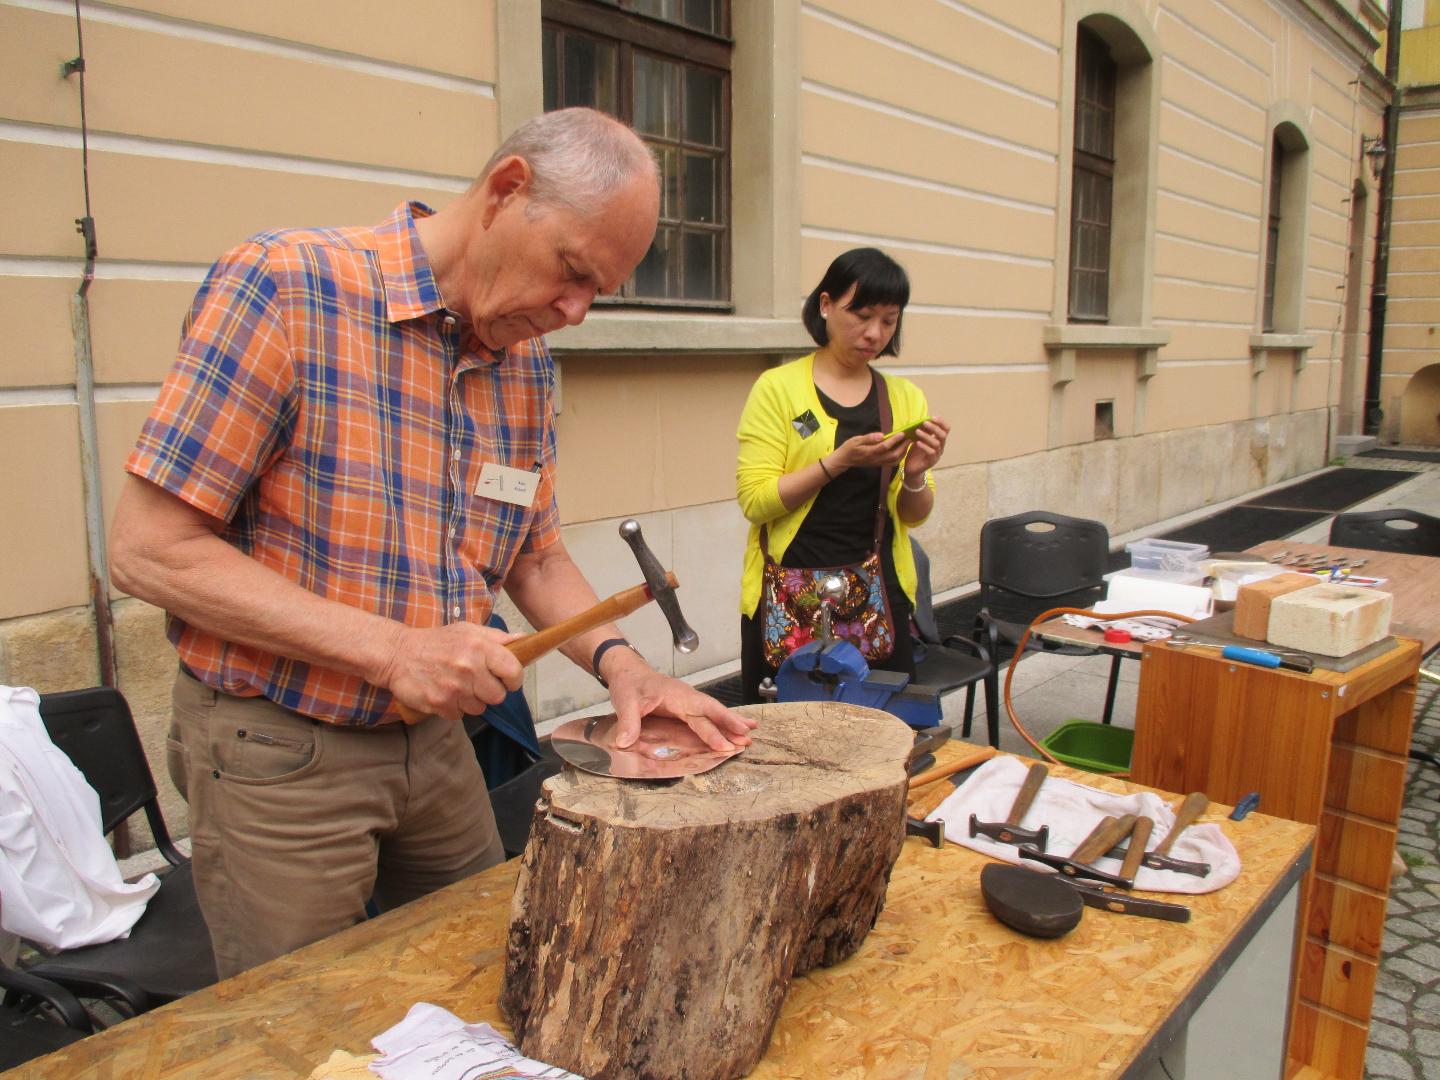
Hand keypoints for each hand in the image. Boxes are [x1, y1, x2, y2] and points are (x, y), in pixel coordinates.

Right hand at [377, 622, 524, 721]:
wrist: (397, 653)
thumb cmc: (436, 642)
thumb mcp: (467, 631)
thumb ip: (497, 638)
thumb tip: (524, 640)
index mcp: (479, 646)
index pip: (513, 671)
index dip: (514, 679)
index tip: (507, 679)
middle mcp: (469, 667)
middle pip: (498, 696)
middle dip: (490, 691)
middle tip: (478, 682)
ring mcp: (454, 688)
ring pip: (479, 708)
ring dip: (471, 700)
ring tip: (458, 685)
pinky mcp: (439, 703)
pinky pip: (459, 715)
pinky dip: (454, 707)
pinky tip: (445, 692)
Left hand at [602, 648, 757, 751]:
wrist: (628, 671)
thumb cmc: (629, 685)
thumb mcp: (626, 702)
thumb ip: (628, 722)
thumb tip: (624, 744)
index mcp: (677, 695)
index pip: (700, 713)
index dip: (714, 729)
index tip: (726, 743)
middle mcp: (687, 698)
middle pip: (713, 712)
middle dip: (731, 725)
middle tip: (747, 740)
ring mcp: (688, 702)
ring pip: (713, 713)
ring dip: (731, 724)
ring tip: (750, 735)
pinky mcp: (686, 707)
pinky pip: (706, 716)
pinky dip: (721, 722)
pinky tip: (734, 728)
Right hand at [831, 429, 911, 470]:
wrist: (844, 460)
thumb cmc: (849, 448)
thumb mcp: (856, 440)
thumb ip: (869, 438)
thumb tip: (881, 435)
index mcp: (870, 452)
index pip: (885, 446)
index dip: (895, 440)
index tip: (902, 433)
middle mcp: (876, 459)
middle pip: (893, 455)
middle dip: (903, 446)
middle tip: (910, 437)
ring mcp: (878, 463)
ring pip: (894, 460)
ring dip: (903, 452)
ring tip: (908, 443)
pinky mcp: (879, 464)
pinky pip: (892, 463)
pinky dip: (900, 457)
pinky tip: (903, 450)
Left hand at [901, 416, 949, 475]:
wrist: (911, 469)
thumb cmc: (915, 453)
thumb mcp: (918, 439)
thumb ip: (923, 431)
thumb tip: (923, 419)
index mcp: (939, 440)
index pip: (946, 429)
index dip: (941, 422)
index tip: (933, 417)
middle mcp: (941, 447)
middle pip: (943, 435)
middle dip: (934, 428)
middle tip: (924, 423)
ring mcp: (937, 455)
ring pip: (936, 443)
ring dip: (927, 436)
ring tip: (917, 431)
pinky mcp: (931, 462)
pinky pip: (931, 453)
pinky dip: (924, 446)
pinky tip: (917, 442)